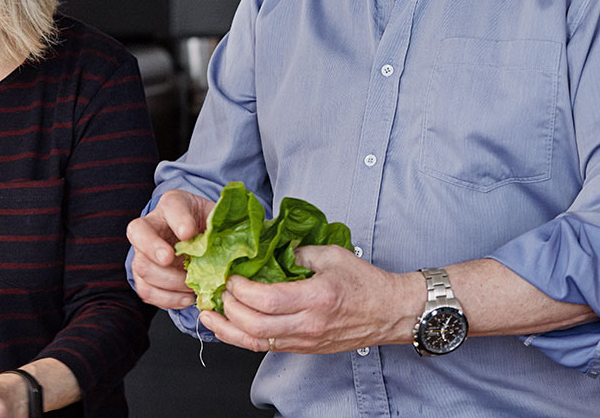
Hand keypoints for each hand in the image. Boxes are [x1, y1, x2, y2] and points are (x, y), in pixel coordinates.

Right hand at [125, 189, 214, 309]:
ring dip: (167, 281)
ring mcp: (143, 251)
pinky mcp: (144, 275)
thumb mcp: (219, 218)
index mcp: (174, 204)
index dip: (178, 220)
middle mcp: (152, 224)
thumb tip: (246, 240)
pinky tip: (186, 298)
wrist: (198, 240)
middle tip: (169, 259)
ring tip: (190, 287)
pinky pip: (146, 290)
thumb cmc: (209, 227)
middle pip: (139, 232)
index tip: (189, 233)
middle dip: (153, 247)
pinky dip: (166, 298)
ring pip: (142, 266)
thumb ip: (225, 225)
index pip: (171, 206)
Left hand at [199, 245, 420, 354]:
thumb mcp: (332, 255)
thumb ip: (298, 252)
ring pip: (257, 343)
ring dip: (229, 330)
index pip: (268, 300)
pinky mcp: (305, 348)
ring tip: (209, 315)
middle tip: (218, 292)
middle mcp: (309, 324)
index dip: (242, 290)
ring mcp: (306, 340)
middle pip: (256, 326)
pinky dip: (244, 338)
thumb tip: (270, 251)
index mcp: (317, 298)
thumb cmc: (365, 283)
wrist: (389, 313)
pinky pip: (267, 347)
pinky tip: (230, 327)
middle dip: (230, 309)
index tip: (231, 277)